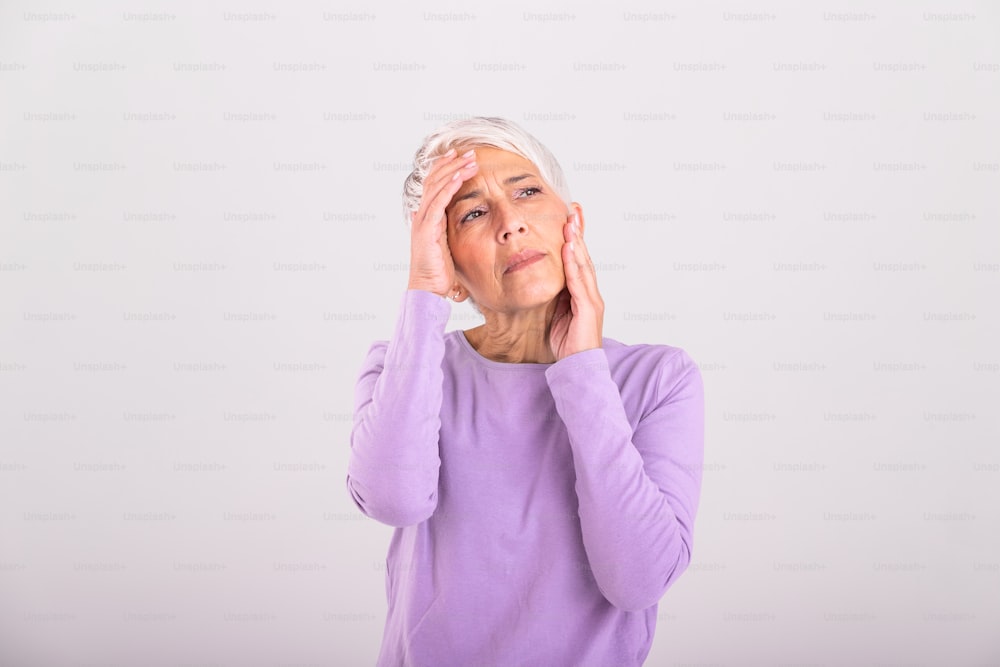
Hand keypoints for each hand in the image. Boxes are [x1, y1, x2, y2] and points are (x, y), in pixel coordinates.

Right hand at [407, 147, 478, 297]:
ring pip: (436, 186)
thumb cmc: (439, 273)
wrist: (427, 289)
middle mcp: (422, 215)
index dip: (447, 168)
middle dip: (452, 163)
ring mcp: (423, 220)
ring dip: (454, 170)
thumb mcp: (450, 246)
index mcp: (428, 217)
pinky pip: (438, 202)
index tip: (463, 157)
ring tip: (470, 159)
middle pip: (434, 179)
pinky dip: (449, 186)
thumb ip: (453, 233)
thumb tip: (467, 227)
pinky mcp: (427, 229)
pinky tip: (460, 175)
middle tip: (469, 152)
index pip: (435, 185)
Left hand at [548, 211, 604, 361]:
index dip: (574, 239)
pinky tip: (568, 250)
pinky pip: (579, 283)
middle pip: (584, 257)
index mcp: (582, 293)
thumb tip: (541, 281)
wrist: (578, 368)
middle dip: (578, 232)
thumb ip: (554, 297)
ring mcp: (592, 300)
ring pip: (583, 266)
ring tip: (570, 223)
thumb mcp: (556, 314)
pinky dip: (574, 265)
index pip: (578, 260)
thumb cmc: (567, 344)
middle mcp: (590, 293)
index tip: (569, 218)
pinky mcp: (589, 309)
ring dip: (577, 243)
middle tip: (573, 210)